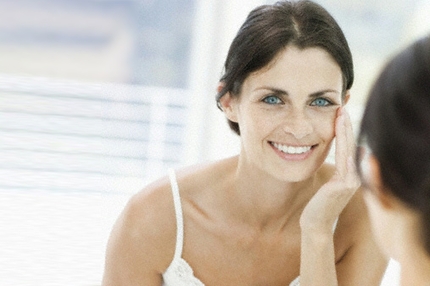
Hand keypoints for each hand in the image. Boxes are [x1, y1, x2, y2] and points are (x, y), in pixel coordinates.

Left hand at [300, 107, 360, 231]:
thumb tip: (326, 153)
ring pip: (349, 149)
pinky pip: (344, 160)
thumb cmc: (316, 203)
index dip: (345, 129)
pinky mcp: (345, 185)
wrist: (314, 223)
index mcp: (350, 174)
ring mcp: (352, 180)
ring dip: (344, 130)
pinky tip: (339, 132)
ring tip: (340, 114)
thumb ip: (330, 169)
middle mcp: (355, 176)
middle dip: (346, 125)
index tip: (339, 112)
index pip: (348, 147)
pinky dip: (342, 145)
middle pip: (351, 144)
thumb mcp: (325, 183)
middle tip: (341, 106)